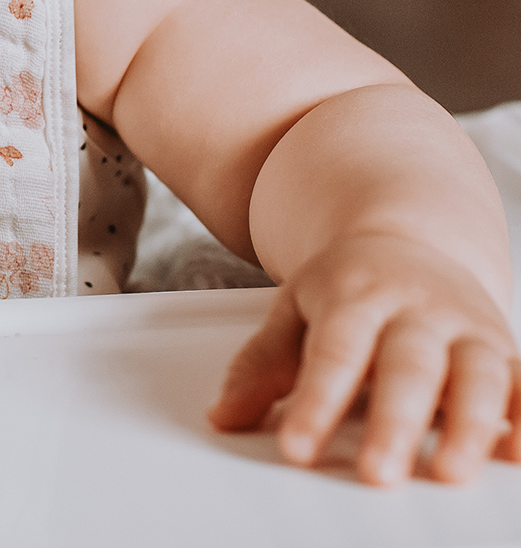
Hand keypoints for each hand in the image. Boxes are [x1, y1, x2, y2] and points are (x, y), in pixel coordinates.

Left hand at [210, 231, 520, 484]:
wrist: (408, 239)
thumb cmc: (346, 286)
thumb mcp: (294, 310)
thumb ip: (261, 365)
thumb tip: (222, 417)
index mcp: (354, 292)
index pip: (334, 351)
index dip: (316, 402)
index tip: (297, 450)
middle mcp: (415, 306)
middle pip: (406, 364)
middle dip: (393, 421)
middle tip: (377, 475)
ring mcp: (465, 326)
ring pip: (474, 373)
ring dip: (466, 425)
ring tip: (447, 473)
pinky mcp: (504, 348)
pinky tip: (513, 454)